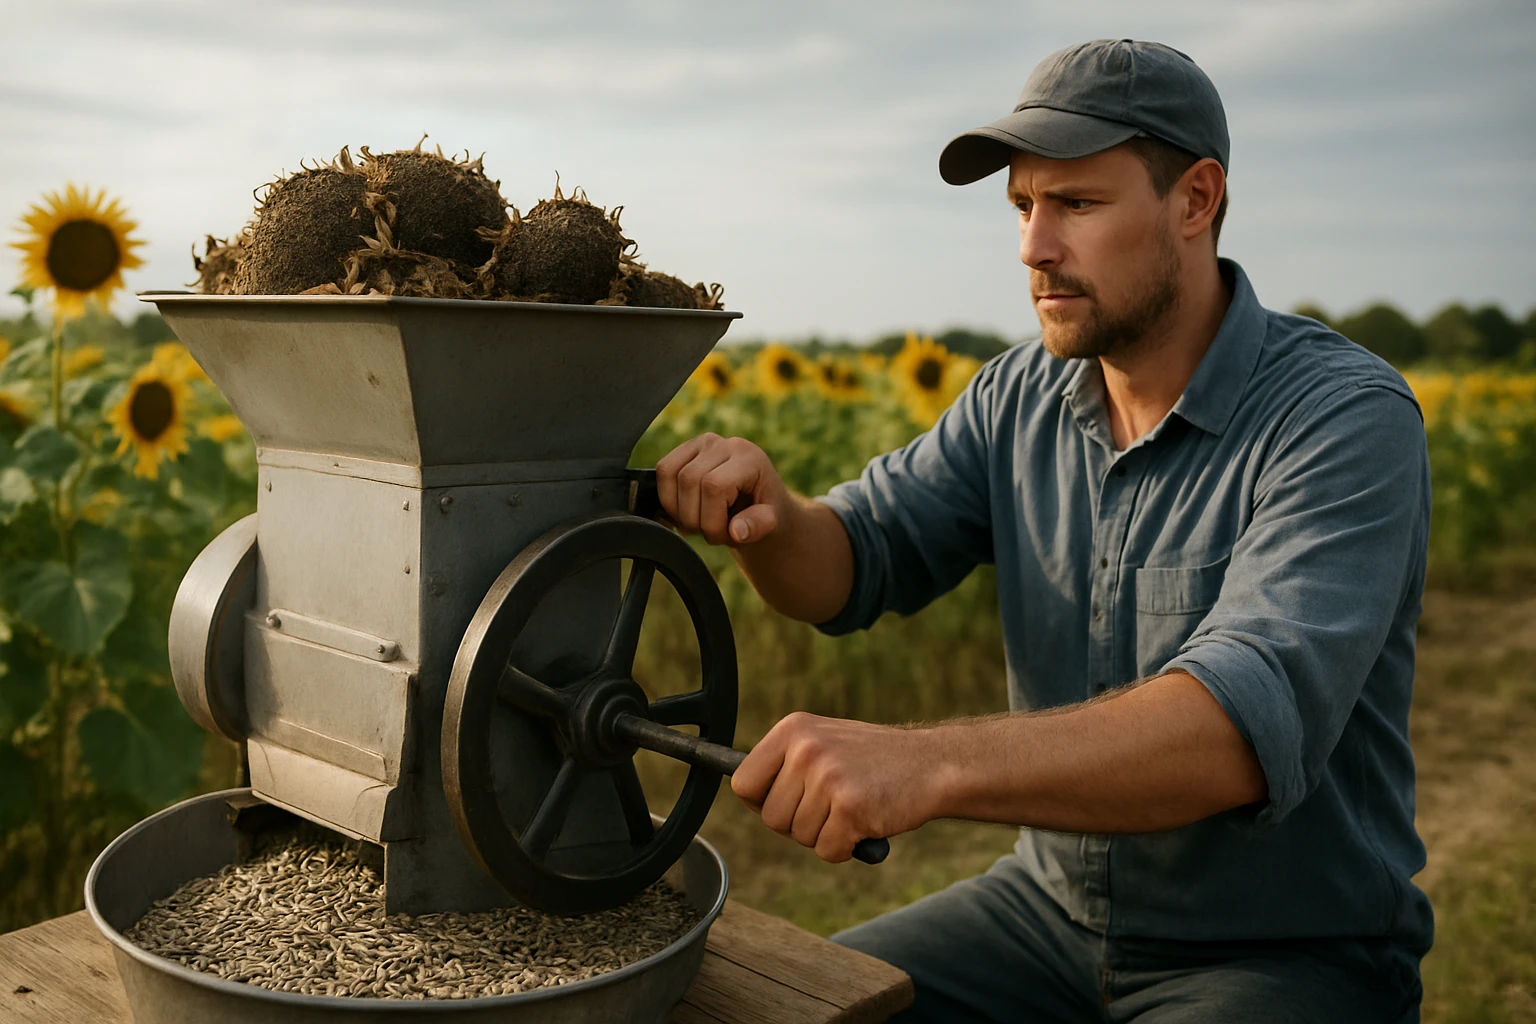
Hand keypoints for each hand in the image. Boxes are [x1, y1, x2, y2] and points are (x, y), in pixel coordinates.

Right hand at [655, 433, 790, 546]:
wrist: (756, 502)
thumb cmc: (763, 512)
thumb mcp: (771, 523)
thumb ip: (757, 526)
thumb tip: (736, 530)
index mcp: (747, 457)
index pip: (713, 485)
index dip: (711, 519)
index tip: (723, 535)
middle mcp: (722, 443)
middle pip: (688, 480)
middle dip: (693, 518)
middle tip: (709, 531)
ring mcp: (700, 443)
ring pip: (670, 474)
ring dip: (678, 510)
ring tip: (698, 521)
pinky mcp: (684, 449)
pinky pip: (662, 470)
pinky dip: (667, 498)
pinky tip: (686, 509)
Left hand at [731, 712, 938, 861]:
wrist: (933, 764)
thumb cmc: (875, 760)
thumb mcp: (825, 741)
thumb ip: (787, 763)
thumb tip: (747, 795)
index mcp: (793, 729)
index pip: (744, 782)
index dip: (763, 802)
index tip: (787, 802)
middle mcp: (806, 749)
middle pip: (771, 818)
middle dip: (799, 824)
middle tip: (832, 806)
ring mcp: (828, 778)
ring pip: (800, 837)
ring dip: (826, 834)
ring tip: (853, 807)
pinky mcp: (851, 808)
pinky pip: (828, 851)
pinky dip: (846, 848)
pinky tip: (866, 823)